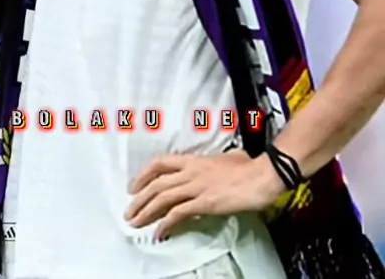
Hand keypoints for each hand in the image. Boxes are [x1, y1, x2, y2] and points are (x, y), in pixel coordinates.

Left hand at [124, 150, 284, 240]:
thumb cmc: (249, 167)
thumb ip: (215, 163)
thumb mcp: (227, 158)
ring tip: (136, 223)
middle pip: (156, 184)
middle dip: (139, 199)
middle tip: (129, 211)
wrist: (262, 176)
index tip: (134, 186)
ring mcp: (197, 187)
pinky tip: (159, 233)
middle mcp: (191, 172)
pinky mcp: (204, 203)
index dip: (144, 174)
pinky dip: (166, 224)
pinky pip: (178, 213)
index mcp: (195, 160)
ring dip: (146, 212)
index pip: (161, 163)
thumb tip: (218, 164)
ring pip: (163, 199)